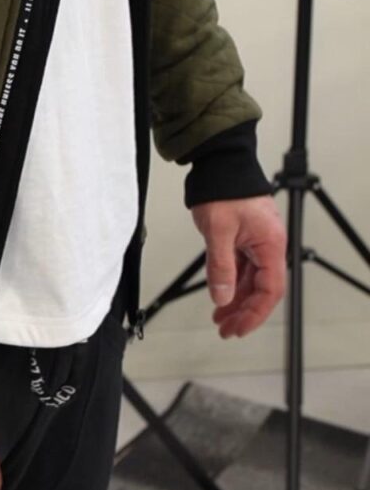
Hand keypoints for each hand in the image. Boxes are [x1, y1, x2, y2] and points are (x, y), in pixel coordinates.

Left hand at [191, 195, 286, 338]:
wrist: (220, 161)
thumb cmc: (224, 188)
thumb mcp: (219, 230)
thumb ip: (221, 266)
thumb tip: (222, 298)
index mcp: (271, 245)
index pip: (269, 290)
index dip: (254, 313)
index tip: (237, 328)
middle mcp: (269, 245)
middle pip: (262, 288)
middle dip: (244, 311)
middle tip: (226, 329)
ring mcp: (258, 240)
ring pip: (251, 279)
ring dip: (236, 299)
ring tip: (220, 317)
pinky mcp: (246, 236)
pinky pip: (243, 266)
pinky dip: (232, 282)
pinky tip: (220, 294)